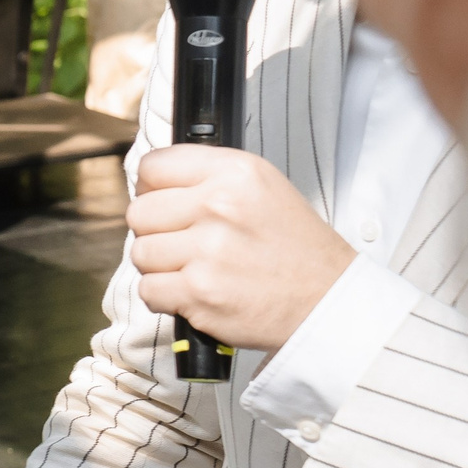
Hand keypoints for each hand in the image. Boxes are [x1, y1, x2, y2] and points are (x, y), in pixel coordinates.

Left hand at [128, 145, 356, 352]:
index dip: (151, 188)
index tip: (163, 201)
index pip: (153, 166)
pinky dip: (164, 296)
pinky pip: (147, 290)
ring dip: (160, 266)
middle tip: (187, 242)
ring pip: (140, 253)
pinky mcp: (199, 293)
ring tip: (196, 268)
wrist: (328, 301)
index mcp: (235, 172)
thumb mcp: (263, 187)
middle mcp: (219, 206)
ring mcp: (208, 252)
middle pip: (139, 213)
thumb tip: (148, 181)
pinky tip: (195, 292)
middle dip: (156, 231)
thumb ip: (206, 176)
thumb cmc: (294, 247)